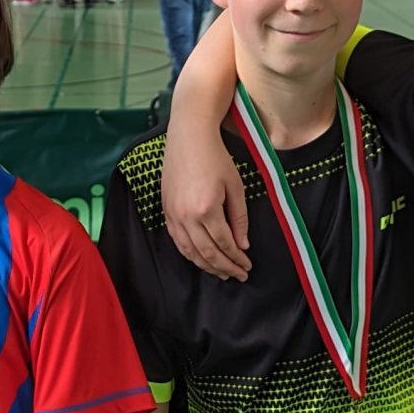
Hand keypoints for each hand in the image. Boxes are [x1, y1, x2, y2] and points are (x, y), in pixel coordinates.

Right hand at [163, 126, 250, 281]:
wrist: (188, 137)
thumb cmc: (215, 157)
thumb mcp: (236, 186)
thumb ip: (239, 218)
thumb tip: (243, 245)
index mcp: (207, 209)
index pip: (224, 244)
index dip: (236, 259)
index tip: (247, 266)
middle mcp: (187, 216)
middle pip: (207, 253)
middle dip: (224, 267)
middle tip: (237, 275)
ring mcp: (173, 215)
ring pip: (190, 251)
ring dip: (206, 265)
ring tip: (221, 272)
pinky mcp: (166, 211)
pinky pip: (177, 241)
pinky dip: (189, 254)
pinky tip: (200, 258)